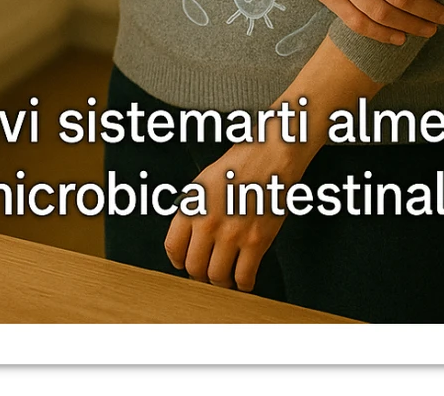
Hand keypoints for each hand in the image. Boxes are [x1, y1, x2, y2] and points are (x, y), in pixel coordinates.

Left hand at [165, 142, 292, 293]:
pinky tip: (244, 278)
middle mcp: (208, 222)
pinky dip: (243, 284)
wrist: (270, 158)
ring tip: (225, 276)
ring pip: (217, 277)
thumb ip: (192, 210)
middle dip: (199, 275)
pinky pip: (244, 278)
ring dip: (220, 282)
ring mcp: (232, 234)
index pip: (173, 247)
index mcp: (192, 206)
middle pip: (194, 268)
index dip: (178, 261)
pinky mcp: (256, 242)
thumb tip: (187, 238)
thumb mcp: (203, 183)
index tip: (184, 263)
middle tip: (207, 272)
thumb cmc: (238, 166)